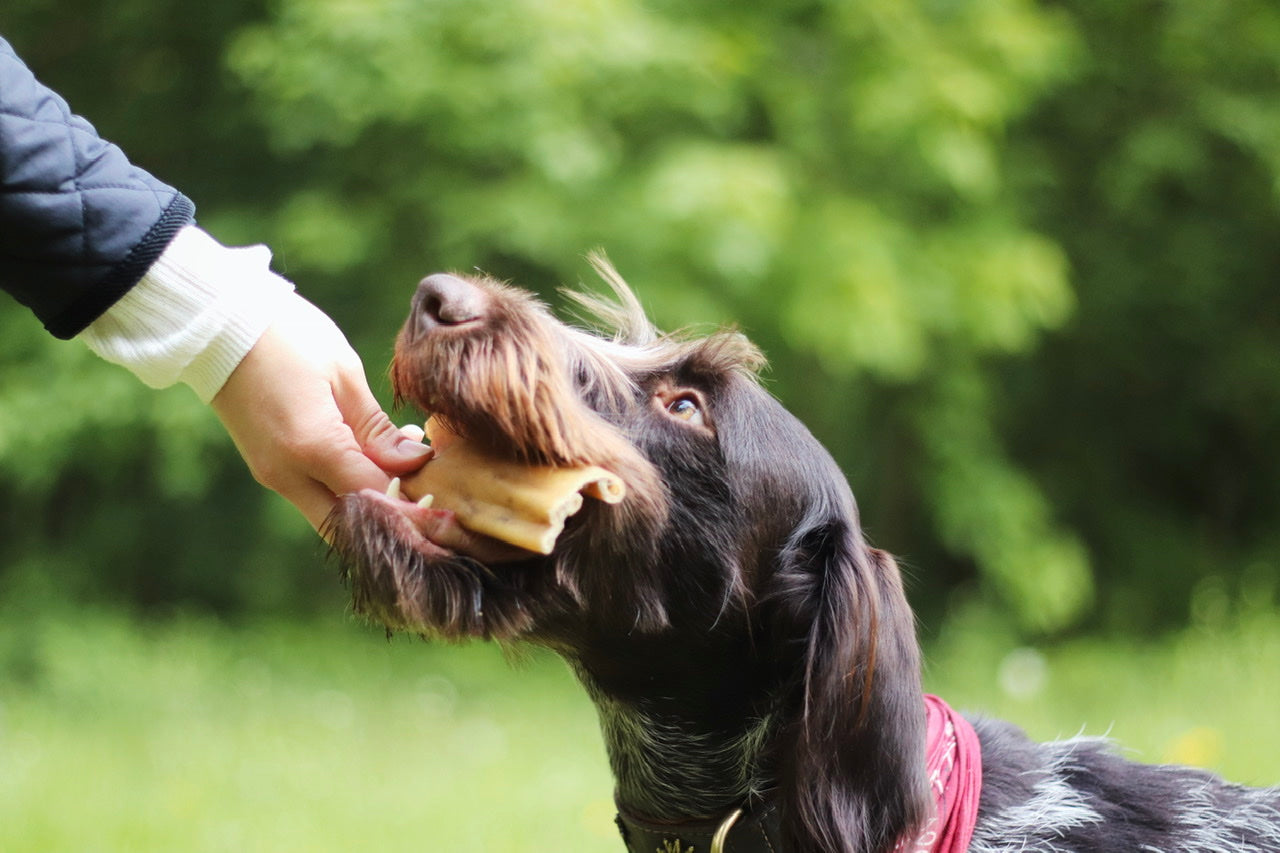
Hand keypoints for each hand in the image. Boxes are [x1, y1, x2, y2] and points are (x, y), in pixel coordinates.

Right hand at [211, 293, 432, 530]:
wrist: (217, 322)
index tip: (445, 497)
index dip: (414, 502)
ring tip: (407, 471)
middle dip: (391, 521)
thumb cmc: (287, 335)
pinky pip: (313, 494)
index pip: (376, 497)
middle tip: (429, 502)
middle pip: (350, 527)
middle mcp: (287, 473)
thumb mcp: (343, 372)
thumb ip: (378, 428)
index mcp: (313, 447)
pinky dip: (346, 489)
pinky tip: (374, 458)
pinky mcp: (265, 466)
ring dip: (370, 505)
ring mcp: (271, 474)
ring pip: (330, 515)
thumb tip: (415, 463)